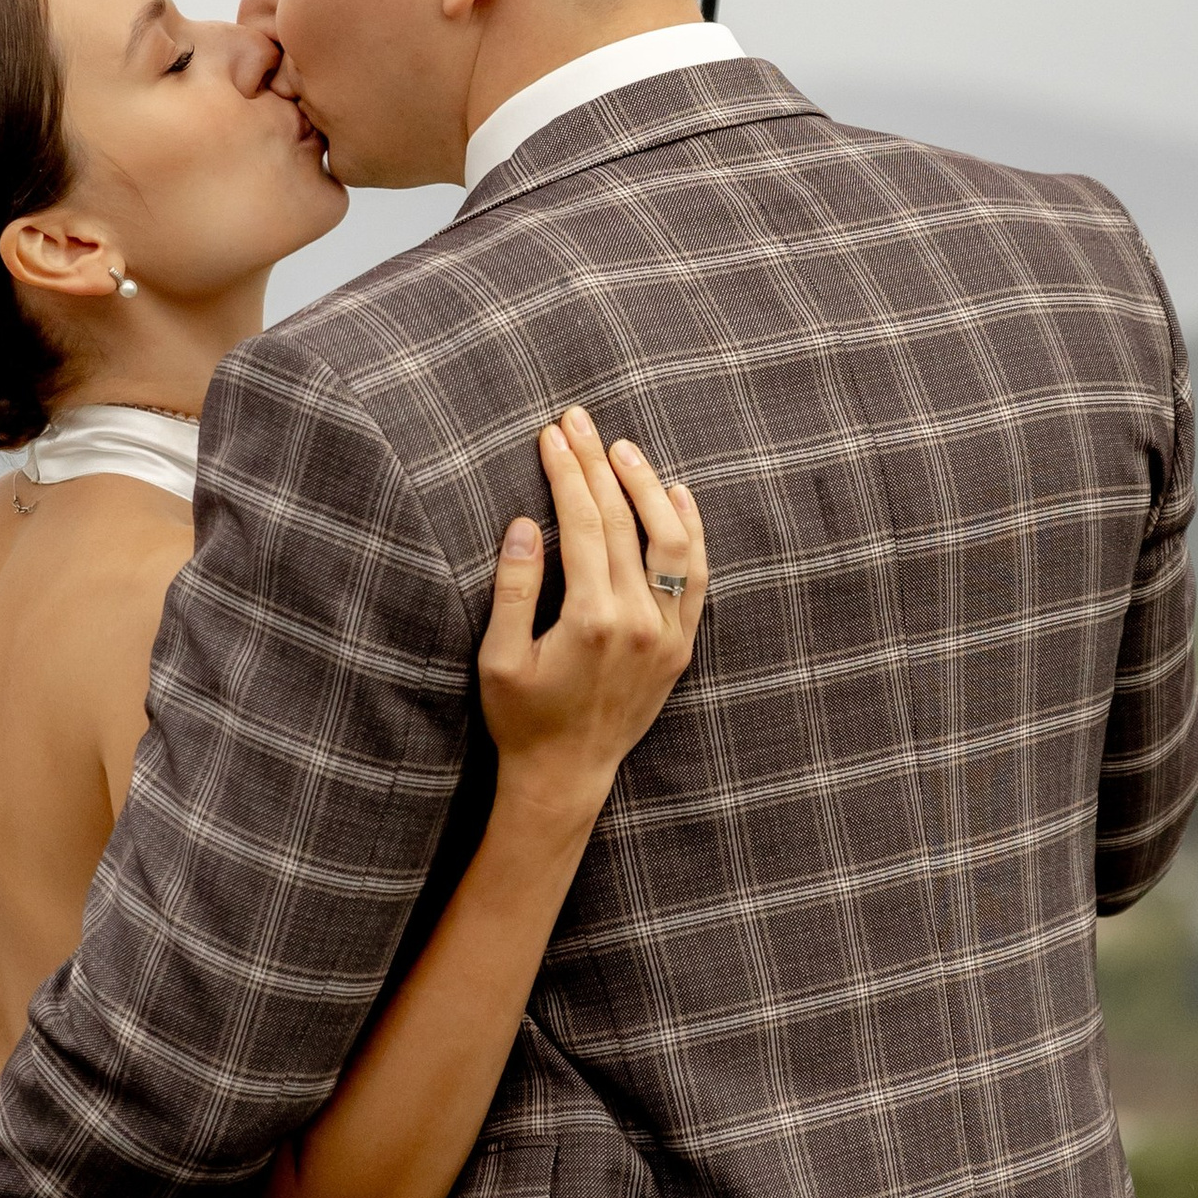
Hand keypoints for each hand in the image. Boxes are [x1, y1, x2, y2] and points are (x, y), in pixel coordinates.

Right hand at [476, 406, 710, 822]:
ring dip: (649, 487)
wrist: (566, 776)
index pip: (584, 523)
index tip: (552, 433)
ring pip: (673, 541)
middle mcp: (639, 622)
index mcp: (591, 621)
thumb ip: (515, 589)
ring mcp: (668, 634)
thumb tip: (525, 523)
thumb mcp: (499, 659)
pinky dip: (692, 531)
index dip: (567, 471)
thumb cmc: (521, 719)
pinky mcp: (681, 646)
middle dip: (599, 463)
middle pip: (624, 521)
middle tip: (579, 420)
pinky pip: (698, 578)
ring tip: (625, 449)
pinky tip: (677, 495)